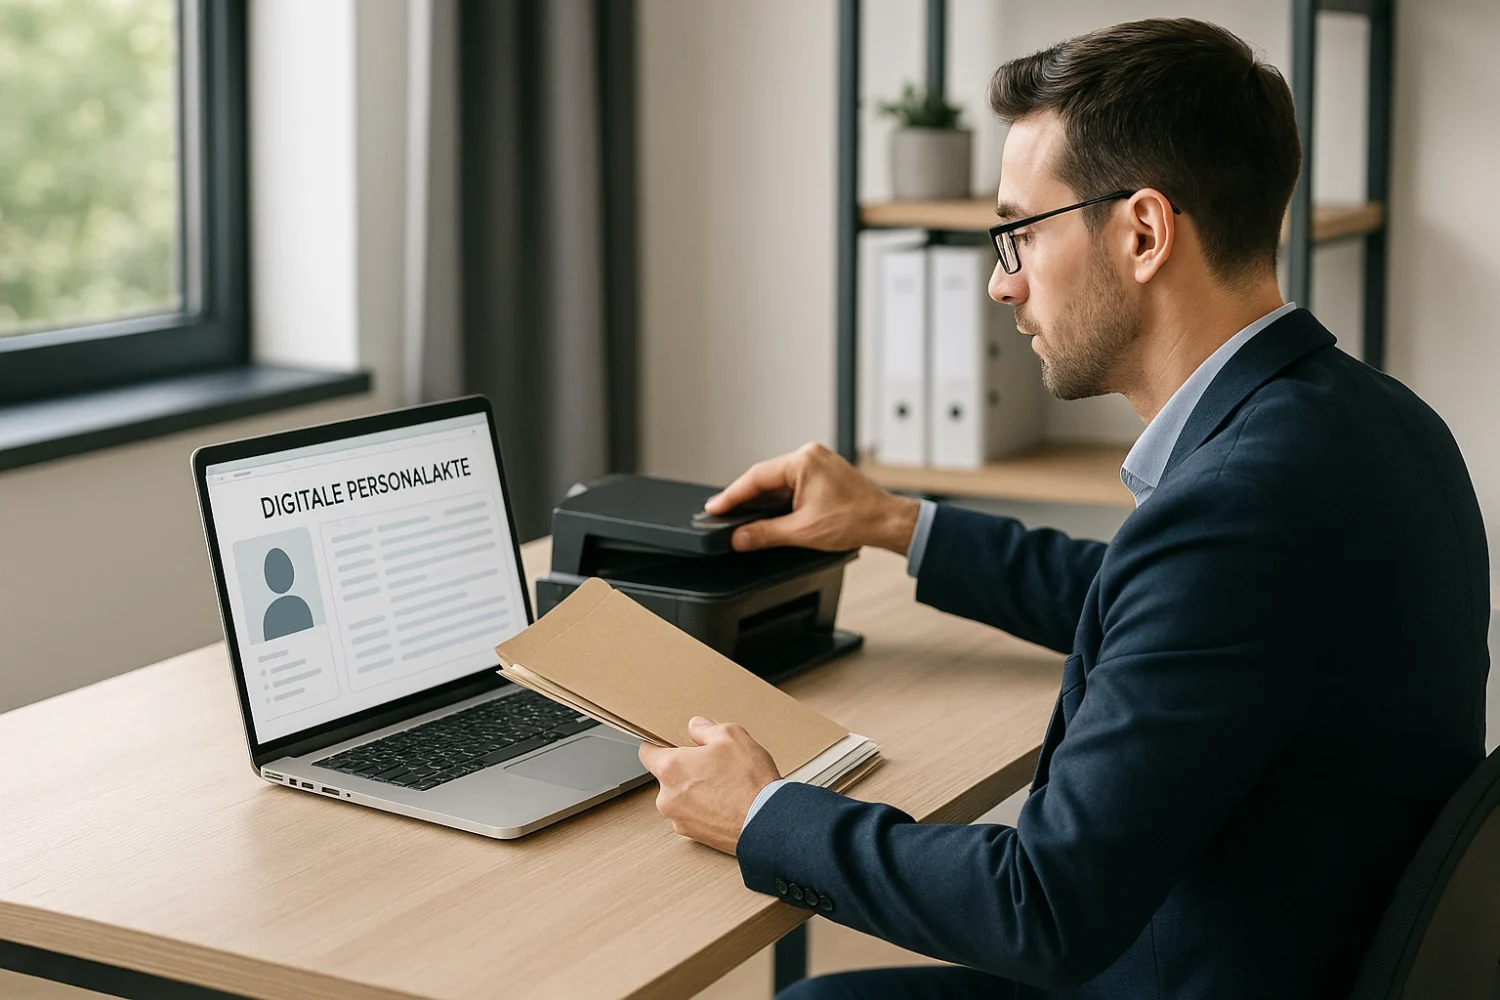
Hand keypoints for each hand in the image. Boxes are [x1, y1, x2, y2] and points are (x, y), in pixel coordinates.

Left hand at [637, 716, 781, 854]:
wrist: (768, 822)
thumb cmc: (750, 782)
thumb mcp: (732, 736)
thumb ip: (706, 729)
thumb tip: (696, 728)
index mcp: (671, 768)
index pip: (646, 753)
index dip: (657, 745)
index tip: (665, 745)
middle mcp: (668, 797)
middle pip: (667, 776)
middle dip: (685, 769)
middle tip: (711, 765)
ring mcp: (679, 819)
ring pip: (680, 797)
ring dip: (694, 790)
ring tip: (723, 786)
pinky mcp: (692, 835)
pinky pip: (692, 815)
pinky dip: (704, 809)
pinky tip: (725, 802)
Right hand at [705, 443, 919, 553]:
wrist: (888, 522)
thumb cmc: (857, 520)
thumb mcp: (803, 530)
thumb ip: (765, 533)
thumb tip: (740, 537)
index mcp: (804, 461)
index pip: (756, 477)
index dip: (732, 495)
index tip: (715, 507)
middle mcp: (810, 455)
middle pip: (765, 477)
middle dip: (744, 498)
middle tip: (722, 514)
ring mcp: (818, 463)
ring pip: (778, 481)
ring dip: (762, 500)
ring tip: (742, 517)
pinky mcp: (823, 474)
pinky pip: (792, 484)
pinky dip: (779, 499)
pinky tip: (769, 513)